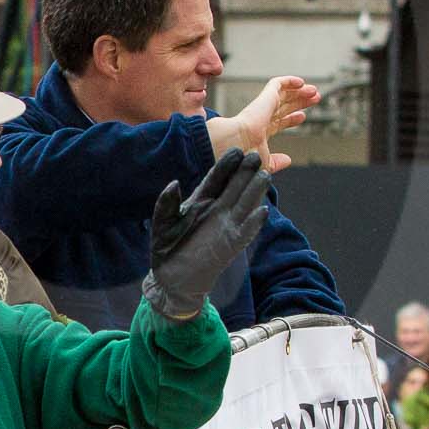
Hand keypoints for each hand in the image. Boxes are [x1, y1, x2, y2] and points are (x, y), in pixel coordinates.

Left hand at [140, 149, 270, 319]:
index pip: (216, 178)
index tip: (236, 150)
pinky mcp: (232, 245)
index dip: (226, 165)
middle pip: (235, 186)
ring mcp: (227, 225)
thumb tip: (175, 183)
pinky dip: (255, 222)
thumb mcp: (163, 223)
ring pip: (245, 204)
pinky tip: (263, 210)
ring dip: (255, 190)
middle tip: (257, 155)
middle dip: (246, 171)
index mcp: (201, 199)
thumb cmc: (166, 248)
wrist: (172, 279)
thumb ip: (166, 203)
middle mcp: (218, 209)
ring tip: (265, 175)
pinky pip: (246, 231)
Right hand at [206, 76, 319, 173]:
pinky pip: (277, 84)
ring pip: (283, 94)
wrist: (235, 146)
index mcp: (259, 132)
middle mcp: (261, 117)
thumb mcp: (265, 163)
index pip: (277, 121)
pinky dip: (289, 81)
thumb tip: (287, 160)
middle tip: (314, 99)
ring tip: (314, 91)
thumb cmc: (246, 157)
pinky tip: (302, 83)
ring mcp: (263, 107)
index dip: (291, 119)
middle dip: (299, 102)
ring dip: (299, 91)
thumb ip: (276, 162)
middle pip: (284, 106)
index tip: (302, 116)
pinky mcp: (265, 98)